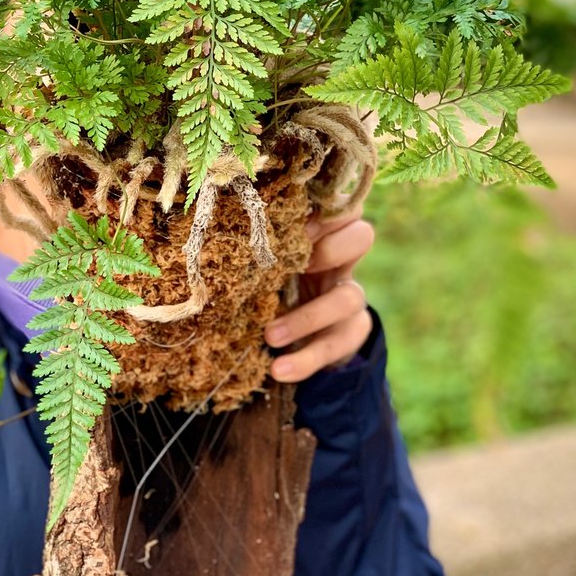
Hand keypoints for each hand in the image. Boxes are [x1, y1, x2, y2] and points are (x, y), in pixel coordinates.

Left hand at [265, 208, 373, 381]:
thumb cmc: (272, 280)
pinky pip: (337, 345)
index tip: (297, 222)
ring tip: (270, 337)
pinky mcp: (352, 332)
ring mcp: (350, 296)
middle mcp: (342, 260)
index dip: (326, 209)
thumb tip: (213, 229)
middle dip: (331, 248)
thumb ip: (259, 247)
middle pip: (362, 236)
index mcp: (320, 232)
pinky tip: (279, 370)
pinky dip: (306, 359)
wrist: (299, 332)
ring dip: (307, 318)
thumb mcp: (269, 260)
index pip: (342, 205)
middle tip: (299, 264)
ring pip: (348, 297)